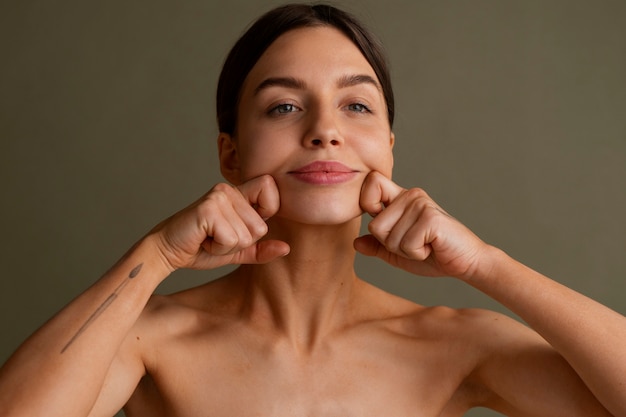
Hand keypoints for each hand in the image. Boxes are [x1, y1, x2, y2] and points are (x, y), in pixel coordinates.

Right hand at [150, 175, 289, 271]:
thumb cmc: (200, 248)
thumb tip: (287, 248)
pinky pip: (231, 240)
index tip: (242, 224)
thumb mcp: (236, 250)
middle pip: (260, 226)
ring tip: (208, 238)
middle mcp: (228, 190)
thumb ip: (261, 249)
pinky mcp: (208, 209)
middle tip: (216, 237)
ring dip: (227, 247)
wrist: (167, 252)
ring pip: (247, 235)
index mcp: (238, 194)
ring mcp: (218, 197)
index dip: (266, 210)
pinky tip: (202, 240)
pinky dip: (218, 248)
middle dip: (240, 242)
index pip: (270, 189)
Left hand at [354, 171, 488, 279]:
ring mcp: (420, 204)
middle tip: (414, 242)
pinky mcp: (430, 217)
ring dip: (406, 251)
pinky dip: (417, 254)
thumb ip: (377, 246)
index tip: (385, 222)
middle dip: (391, 244)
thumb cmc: (433, 255)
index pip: (371, 183)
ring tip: (426, 244)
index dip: (367, 204)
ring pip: (389, 238)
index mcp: (400, 198)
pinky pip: (406, 244)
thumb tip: (355, 242)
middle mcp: (410, 195)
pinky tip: (433, 247)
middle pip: (375, 225)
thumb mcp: (398, 253)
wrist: (466, 263)